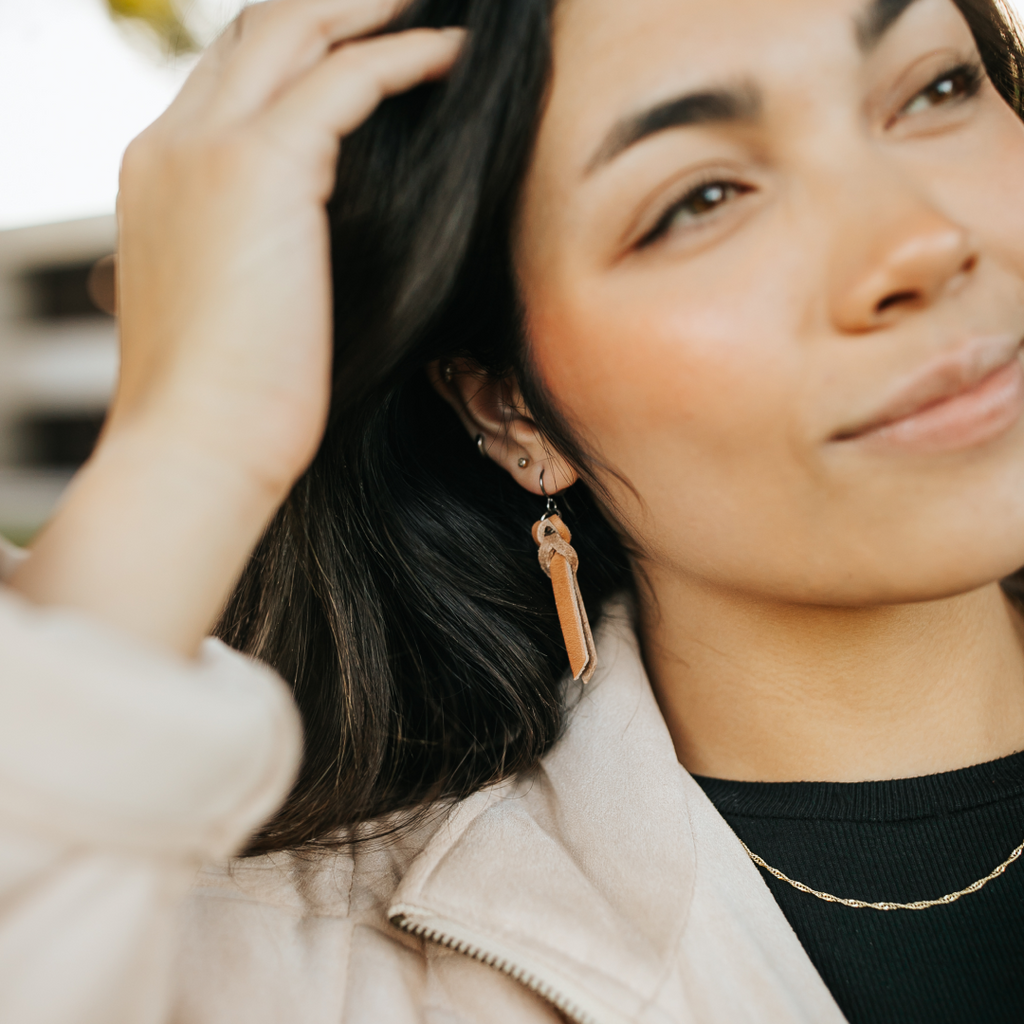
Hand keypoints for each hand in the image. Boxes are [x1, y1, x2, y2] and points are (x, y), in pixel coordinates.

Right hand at [12, 0, 463, 654]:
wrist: (199, 447)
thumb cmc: (229, 403)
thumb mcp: (232, 305)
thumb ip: (256, 251)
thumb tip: (310, 252)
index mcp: (160, 174)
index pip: (231, 76)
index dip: (299, 48)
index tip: (361, 43)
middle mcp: (173, 144)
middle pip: (258, 30)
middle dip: (333, 3)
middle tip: (402, 3)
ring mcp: (208, 149)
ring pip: (295, 28)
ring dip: (371, 8)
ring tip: (434, 8)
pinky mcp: (260, 170)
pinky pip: (347, 79)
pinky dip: (404, 56)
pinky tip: (453, 55)